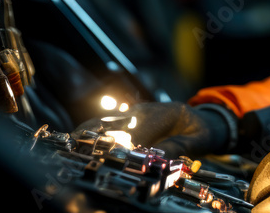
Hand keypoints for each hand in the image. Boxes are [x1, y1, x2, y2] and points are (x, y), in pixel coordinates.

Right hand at [73, 101, 231, 156]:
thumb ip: (180, 146)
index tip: (108, 155)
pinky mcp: (126, 119)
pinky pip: (104, 124)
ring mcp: (132, 114)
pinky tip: (75, 142)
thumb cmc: (199, 130)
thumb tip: (160, 157)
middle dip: (94, 136)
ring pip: (104, 121)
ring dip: (86, 133)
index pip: (136, 129)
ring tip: (69, 146)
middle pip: (113, 122)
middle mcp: (142, 111)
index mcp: (161, 114)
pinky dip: (89, 132)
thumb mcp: (197, 140)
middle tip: (75, 150)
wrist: (201, 118)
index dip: (120, 143)